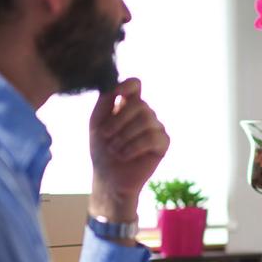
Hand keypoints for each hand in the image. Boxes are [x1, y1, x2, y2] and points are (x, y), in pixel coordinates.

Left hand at [88, 78, 169, 221]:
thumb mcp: (97, 122)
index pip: (135, 84)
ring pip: (146, 120)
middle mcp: (145, 113)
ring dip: (124, 137)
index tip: (117, 94)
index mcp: (128, 105)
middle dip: (119, 121)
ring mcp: (156, 127)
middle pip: (139, 104)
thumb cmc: (102, 150)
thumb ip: (106, 101)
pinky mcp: (163, 143)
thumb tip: (117, 85)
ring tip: (115, 150)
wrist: (109, 177)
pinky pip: (152, 137)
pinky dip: (134, 147)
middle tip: (106, 136)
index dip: (127, 85)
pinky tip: (125, 156)